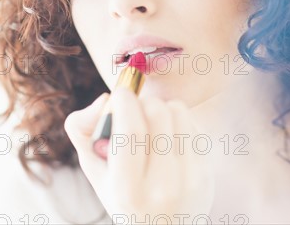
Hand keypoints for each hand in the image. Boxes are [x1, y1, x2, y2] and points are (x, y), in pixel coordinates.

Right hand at [64, 89, 215, 222]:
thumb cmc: (124, 195)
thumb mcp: (95, 171)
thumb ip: (82, 131)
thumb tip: (104, 98)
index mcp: (128, 190)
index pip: (131, 129)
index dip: (124, 101)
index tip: (119, 94)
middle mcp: (163, 186)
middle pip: (157, 112)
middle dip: (141, 102)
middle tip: (133, 111)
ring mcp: (190, 179)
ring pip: (177, 111)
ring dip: (161, 108)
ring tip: (151, 125)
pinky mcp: (207, 171)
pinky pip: (192, 123)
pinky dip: (176, 120)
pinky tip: (167, 137)